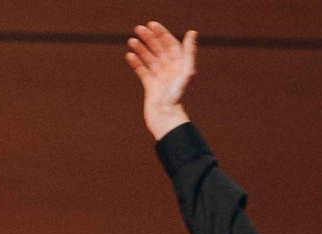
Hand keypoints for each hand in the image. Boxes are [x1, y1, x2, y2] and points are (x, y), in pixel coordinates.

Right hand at [125, 21, 197, 139]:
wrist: (166, 120)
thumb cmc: (177, 98)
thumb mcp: (186, 73)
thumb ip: (189, 53)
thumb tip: (192, 32)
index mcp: (180, 66)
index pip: (170, 44)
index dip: (161, 33)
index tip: (151, 25)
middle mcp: (171, 71)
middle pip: (159, 49)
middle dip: (149, 38)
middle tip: (138, 29)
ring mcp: (160, 79)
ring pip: (149, 59)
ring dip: (141, 49)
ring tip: (131, 41)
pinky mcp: (151, 88)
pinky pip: (143, 72)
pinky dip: (136, 63)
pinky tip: (129, 56)